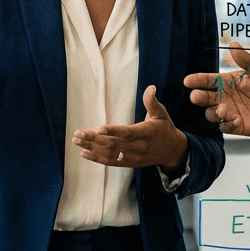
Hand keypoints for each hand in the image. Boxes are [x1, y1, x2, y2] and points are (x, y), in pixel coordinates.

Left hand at [74, 86, 188, 172]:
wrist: (172, 151)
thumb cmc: (164, 129)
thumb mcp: (161, 114)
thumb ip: (152, 102)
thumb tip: (150, 87)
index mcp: (146, 133)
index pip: (127, 133)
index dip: (113, 131)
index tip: (98, 128)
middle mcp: (138, 147)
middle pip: (113, 144)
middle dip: (94, 139)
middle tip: (78, 133)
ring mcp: (133, 157)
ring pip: (109, 154)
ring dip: (91, 148)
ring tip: (76, 140)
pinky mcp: (129, 163)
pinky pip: (111, 162)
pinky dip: (97, 158)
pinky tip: (84, 153)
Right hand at [185, 41, 249, 136]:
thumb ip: (246, 60)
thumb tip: (233, 44)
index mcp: (226, 82)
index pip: (208, 80)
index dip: (197, 80)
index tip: (188, 80)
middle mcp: (223, 97)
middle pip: (204, 98)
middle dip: (198, 97)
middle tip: (196, 96)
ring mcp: (228, 112)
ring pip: (211, 114)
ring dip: (213, 113)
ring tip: (222, 109)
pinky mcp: (235, 125)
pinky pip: (224, 128)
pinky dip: (227, 125)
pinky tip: (237, 120)